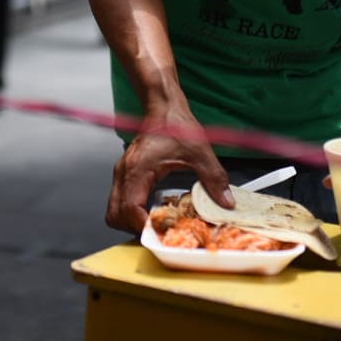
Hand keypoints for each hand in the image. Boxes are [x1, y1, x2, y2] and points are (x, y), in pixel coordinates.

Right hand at [105, 105, 231, 234]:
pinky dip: (132, 211)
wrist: (163, 108)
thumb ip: (213, 177)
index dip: (142, 225)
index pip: (129, 208)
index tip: (159, 233)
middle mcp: (124, 173)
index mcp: (138, 169)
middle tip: (158, 231)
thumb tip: (225, 201)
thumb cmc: (174, 124)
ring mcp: (123, 174)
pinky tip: (152, 211)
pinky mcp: (127, 174)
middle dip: (134, 228)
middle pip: (115, 214)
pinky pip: (121, 201)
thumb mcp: (199, 151)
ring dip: (131, 222)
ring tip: (155, 224)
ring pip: (114, 210)